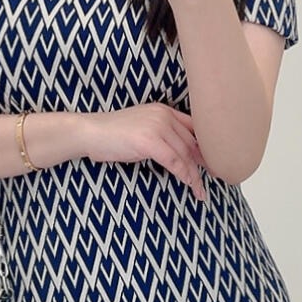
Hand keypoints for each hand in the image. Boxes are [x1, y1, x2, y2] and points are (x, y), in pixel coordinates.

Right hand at [81, 104, 207, 201]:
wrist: (90, 133)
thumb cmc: (112, 135)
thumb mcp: (142, 129)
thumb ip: (162, 135)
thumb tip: (180, 154)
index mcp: (164, 110)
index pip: (193, 128)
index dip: (205, 147)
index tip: (212, 162)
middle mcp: (164, 115)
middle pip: (192, 143)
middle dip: (203, 163)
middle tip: (212, 179)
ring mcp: (157, 127)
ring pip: (185, 154)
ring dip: (195, 175)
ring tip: (200, 190)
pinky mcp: (149, 141)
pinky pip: (174, 161)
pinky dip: (184, 175)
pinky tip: (189, 185)